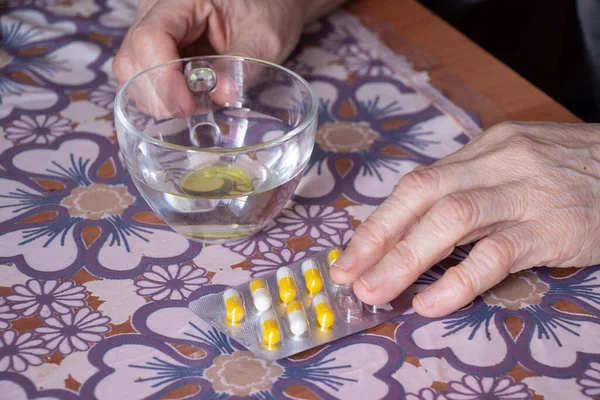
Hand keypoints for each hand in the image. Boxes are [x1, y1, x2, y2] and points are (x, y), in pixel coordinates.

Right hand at [112, 0, 306, 116]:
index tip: (186, 107)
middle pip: (132, 59)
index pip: (151, 38)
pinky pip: (141, 79)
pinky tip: (187, 101)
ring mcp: (149, 29)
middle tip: (196, 110)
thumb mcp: (265, 36)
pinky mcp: (153, 50)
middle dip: (160, 95)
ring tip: (196, 105)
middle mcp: (154, 10)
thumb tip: (222, 95)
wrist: (265, 5)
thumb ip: (243, 64)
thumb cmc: (266, 11)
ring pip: (130, 73)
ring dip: (159, 100)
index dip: (163, 78)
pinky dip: (161, 98)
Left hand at [330, 121, 599, 316]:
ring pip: (451, 219)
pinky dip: (459, 281)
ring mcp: (527, 193)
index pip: (417, 184)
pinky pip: (497, 254)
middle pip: (422, 194)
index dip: (378, 221)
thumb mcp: (516, 166)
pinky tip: (433, 303)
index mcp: (484, 148)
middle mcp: (499, 162)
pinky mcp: (554, 228)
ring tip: (377, 293)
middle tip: (349, 276)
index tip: (350, 255)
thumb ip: (470, 188)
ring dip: (405, 259)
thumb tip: (415, 227)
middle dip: (378, 237)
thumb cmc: (572, 173)